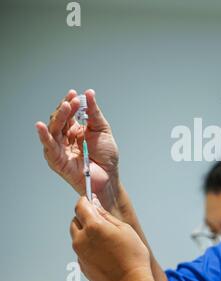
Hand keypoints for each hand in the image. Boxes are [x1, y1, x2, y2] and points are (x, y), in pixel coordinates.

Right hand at [36, 89, 119, 209]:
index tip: (75, 94)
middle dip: (65, 108)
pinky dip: (44, 136)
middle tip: (72, 99)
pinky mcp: (57, 160)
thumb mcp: (102, 129)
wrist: (110, 176)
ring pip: (53, 130)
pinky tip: (40, 126)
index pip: (68, 114)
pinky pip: (49, 147)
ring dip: (58, 117)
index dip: (70, 103)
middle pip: (59, 120)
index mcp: (75, 130)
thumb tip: (89, 93)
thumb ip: (94, 113)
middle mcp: (65, 138)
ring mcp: (60, 149)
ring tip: (65, 106)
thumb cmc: (106, 156)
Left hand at [70, 196, 158, 280]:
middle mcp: (81, 239)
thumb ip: (106, 215)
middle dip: (85, 216)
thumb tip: (95, 204)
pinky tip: (104, 250)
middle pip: (75, 220)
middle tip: (101, 219)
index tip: (91, 198)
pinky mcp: (81, 265)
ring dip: (86, 231)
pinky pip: (81, 249)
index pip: (80, 206)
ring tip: (106, 237)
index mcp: (93, 227)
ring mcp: (79, 254)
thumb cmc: (132, 257)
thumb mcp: (124, 229)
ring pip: (77, 235)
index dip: (85, 200)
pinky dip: (88, 245)